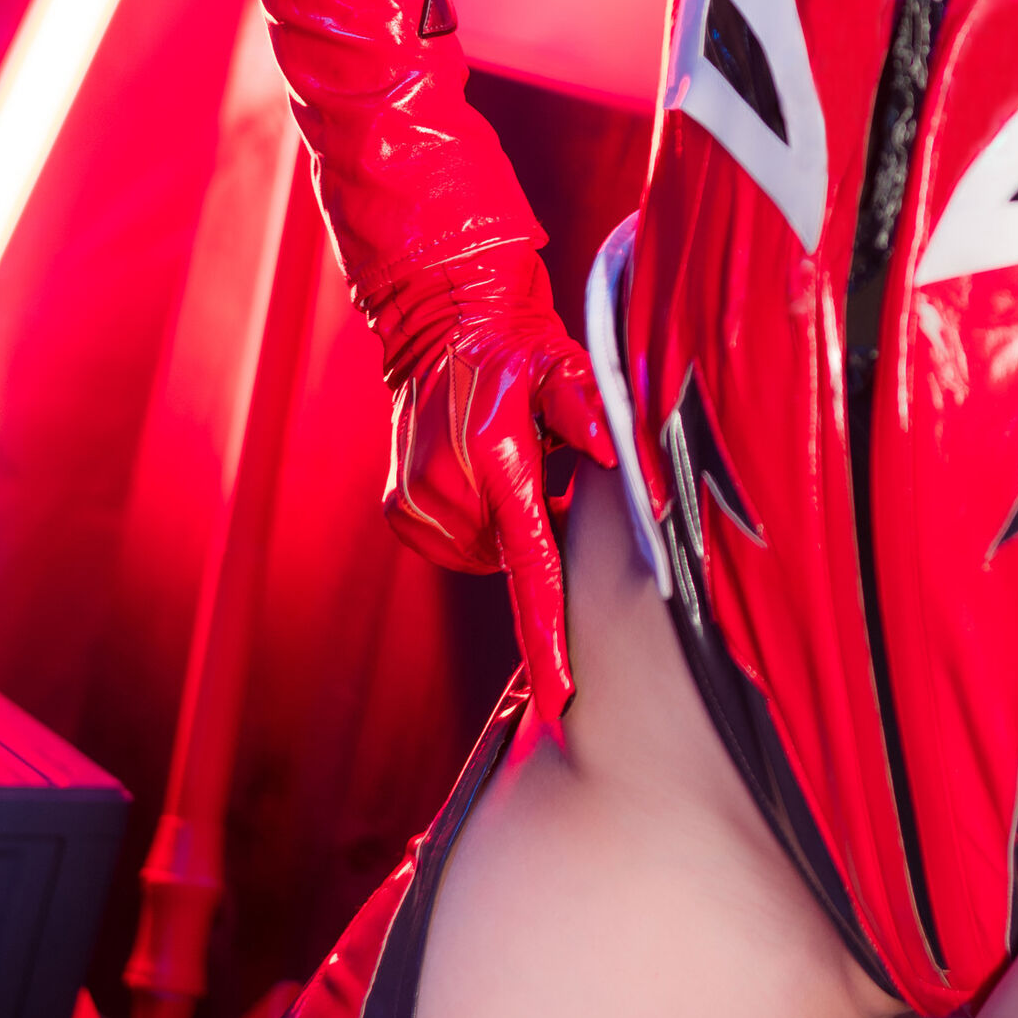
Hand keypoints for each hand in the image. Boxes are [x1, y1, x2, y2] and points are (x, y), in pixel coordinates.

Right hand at [383, 254, 614, 721]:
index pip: (533, 568)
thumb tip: (616, 450)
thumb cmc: (517, 349)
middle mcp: (448, 491)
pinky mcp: (400, 512)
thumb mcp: (563, 365)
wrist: (443, 323)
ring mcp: (417, 506)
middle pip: (515, 560)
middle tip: (549, 475)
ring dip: (507, 529)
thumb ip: (587, 407)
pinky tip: (483, 478)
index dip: (549, 636)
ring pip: (487, 557)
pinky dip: (478, 526)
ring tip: (513, 466)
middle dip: (539, 536)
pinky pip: (457, 546)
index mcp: (497, 463)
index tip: (562, 694)